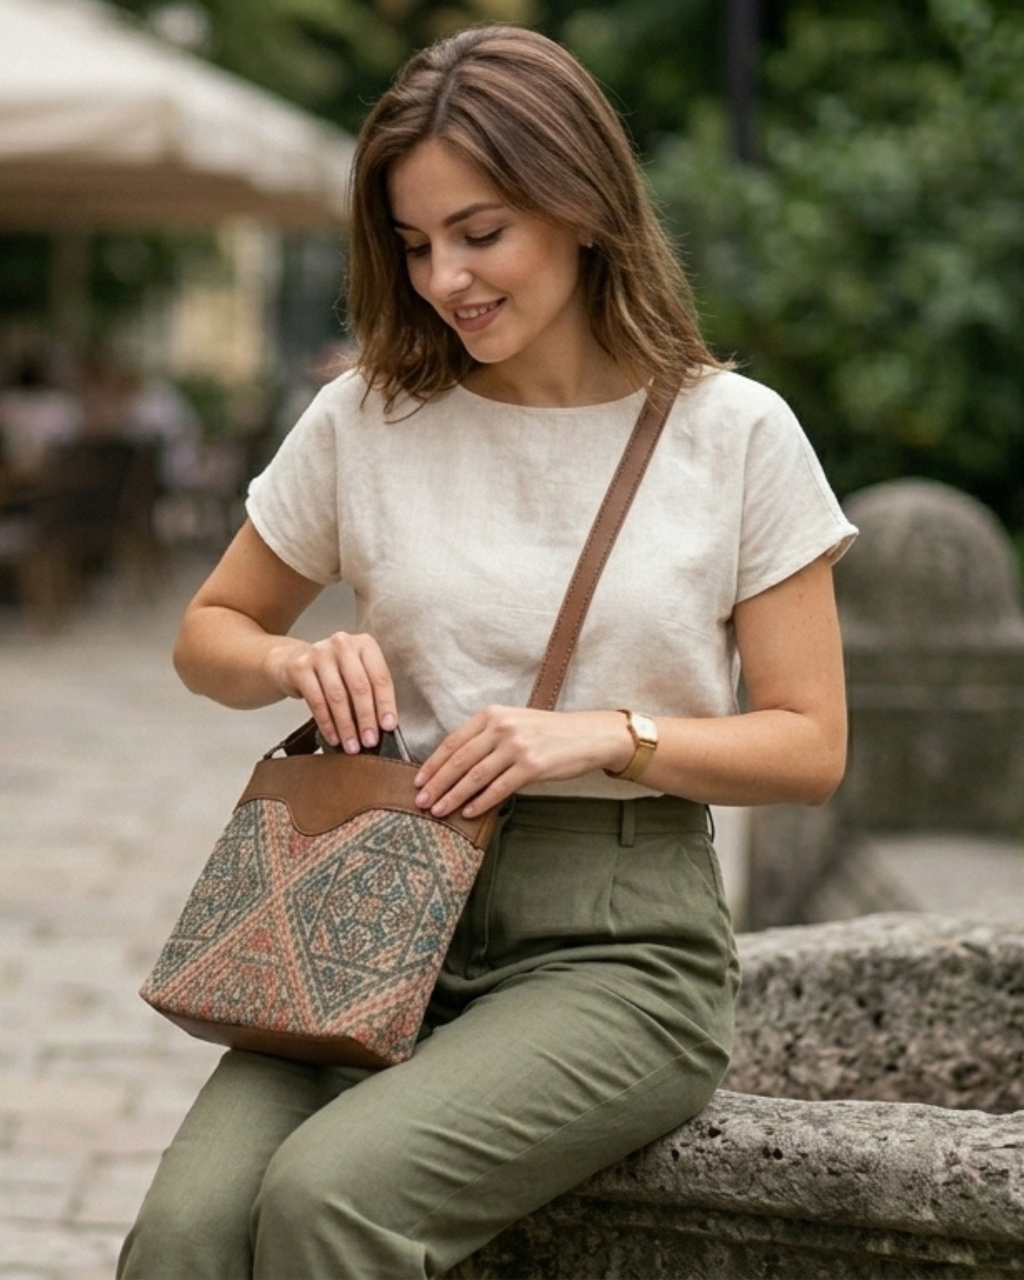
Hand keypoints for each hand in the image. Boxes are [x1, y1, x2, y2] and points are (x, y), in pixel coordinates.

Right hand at [267, 631, 397, 752]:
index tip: (388, 726)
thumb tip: (383, 725)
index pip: (380, 676)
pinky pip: (317, 701)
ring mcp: (319, 653)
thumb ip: (371, 692)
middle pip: (359, 686)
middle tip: (369, 740)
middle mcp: (342, 643)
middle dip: (366, 718)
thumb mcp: (357, 673)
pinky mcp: (300, 667)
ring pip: (337, 696)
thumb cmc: (335, 672)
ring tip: (352, 745)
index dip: (385, 704)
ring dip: (346, 725)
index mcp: (365, 644)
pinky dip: (327, 724)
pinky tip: (334, 737)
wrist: (294, 662)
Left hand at [413, 706, 632, 817]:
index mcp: (493, 715)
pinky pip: (498, 788)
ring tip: (438, 811)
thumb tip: (455, 767)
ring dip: (453, 796)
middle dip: (437, 783)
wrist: (588, 735)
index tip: (418, 781)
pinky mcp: (531, 766)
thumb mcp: (514, 724)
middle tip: (421, 801)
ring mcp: (517, 746)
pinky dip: (480, 802)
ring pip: (475, 776)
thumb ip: (486, 738)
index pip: (454, 741)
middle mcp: (502, 727)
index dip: (433, 764)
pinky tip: (469, 812)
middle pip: (459, 760)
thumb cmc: (548, 733)